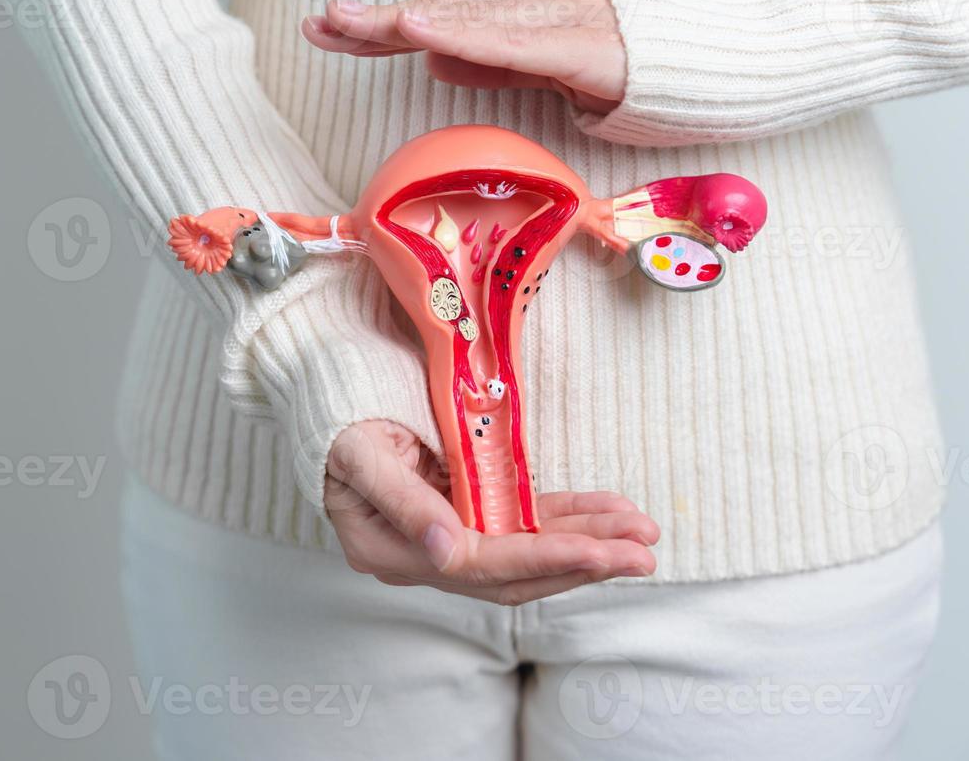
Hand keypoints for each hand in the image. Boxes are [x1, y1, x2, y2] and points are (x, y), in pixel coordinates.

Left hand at [301, 0, 626, 114]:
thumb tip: (434, 61)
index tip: (332, 28)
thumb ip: (497, 64)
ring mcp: (569, 9)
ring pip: (472, 18)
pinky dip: (464, 35)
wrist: (729, 60)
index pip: (449, 9)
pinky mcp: (589, 42)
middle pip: (449, 8)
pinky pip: (516, 41)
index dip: (387, 21)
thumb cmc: (646, 68)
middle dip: (379, 21)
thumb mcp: (557, 70)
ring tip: (346, 24)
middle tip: (321, 25)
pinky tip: (419, 28)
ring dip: (404, 21)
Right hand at [324, 420, 658, 605]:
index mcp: (391, 549)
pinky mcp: (463, 512)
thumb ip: (404, 503)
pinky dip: (565, 519)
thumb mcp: (360, 454)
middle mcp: (423, 555)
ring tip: (641, 534)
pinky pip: (521, 524)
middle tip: (644, 553)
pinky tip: (607, 514)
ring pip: (526, 551)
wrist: (324, 396)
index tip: (599, 552)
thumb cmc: (335, 420)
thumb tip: (448, 555)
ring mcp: (445, 537)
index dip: (544, 559)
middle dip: (583, 561)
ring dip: (586, 542)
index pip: (479, 566)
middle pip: (513, 572)